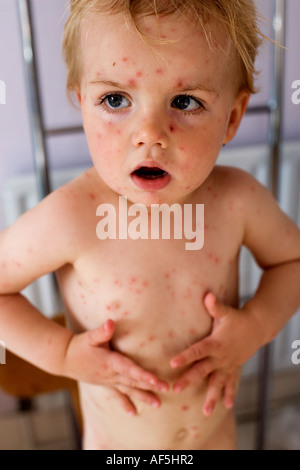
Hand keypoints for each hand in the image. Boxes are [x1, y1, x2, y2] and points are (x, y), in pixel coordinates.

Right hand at [63, 319, 168, 414]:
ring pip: (129, 390)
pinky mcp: (105, 384)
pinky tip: (133, 413)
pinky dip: (126, 404)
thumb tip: (110, 322)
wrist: (64, 358)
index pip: (129, 369)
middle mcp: (111, 374)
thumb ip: (102, 331)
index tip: (155, 380)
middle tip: (166, 389)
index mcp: (110, 362)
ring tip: (158, 405)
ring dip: (144, 397)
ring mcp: (108, 381)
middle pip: (133, 381)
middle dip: (150, 386)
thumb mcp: (90, 337)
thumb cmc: (79, 345)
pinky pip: (118, 396)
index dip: (142, 374)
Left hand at [170, 292, 261, 411]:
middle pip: (202, 370)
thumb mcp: (226, 312)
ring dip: (212, 396)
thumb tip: (208, 295)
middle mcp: (221, 357)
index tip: (172, 363)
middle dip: (189, 380)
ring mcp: (228, 365)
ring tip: (205, 412)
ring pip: (218, 383)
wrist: (256, 327)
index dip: (185, 356)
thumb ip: (215, 306)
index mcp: (215, 344)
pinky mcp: (234, 368)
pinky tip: (226, 406)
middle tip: (176, 389)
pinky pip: (231, 383)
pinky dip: (230, 394)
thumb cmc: (237, 318)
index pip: (197, 351)